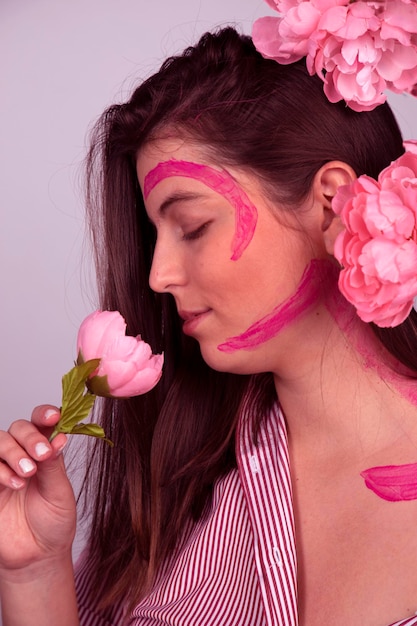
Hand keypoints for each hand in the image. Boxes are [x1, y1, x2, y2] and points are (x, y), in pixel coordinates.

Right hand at [0, 406, 75, 576]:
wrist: (36, 557)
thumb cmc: (53, 523)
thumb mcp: (60, 493)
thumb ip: (54, 465)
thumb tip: (58, 437)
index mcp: (45, 451)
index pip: (42, 423)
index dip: (45, 414)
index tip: (54, 416)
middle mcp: (22, 455)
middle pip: (17, 428)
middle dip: (29, 438)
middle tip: (41, 455)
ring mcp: (2, 469)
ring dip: (13, 452)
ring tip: (27, 473)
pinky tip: (14, 483)